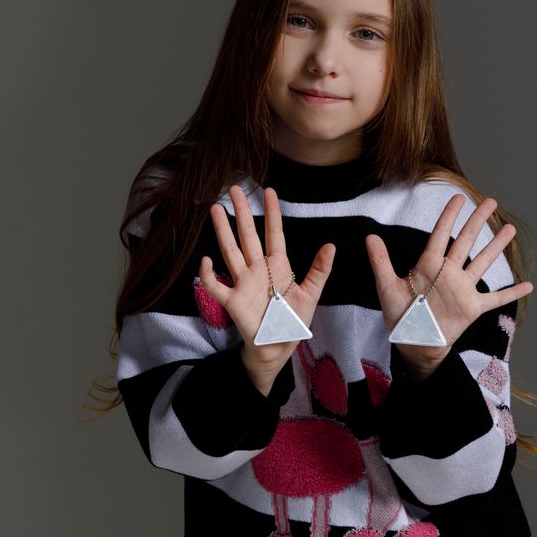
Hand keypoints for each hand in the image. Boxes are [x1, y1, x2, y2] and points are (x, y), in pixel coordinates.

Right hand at [199, 185, 335, 390]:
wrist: (277, 348)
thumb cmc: (292, 322)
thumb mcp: (311, 295)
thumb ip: (319, 271)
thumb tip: (331, 245)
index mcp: (278, 266)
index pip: (274, 233)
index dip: (272, 212)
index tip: (269, 191)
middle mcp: (258, 269)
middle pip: (248, 235)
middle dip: (242, 212)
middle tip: (233, 188)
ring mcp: (243, 283)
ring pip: (230, 251)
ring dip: (223, 231)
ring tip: (216, 209)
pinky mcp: (232, 301)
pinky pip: (216, 285)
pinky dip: (208, 275)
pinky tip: (205, 260)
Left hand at [365, 194, 532, 379]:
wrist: (414, 343)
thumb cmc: (399, 317)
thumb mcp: (387, 288)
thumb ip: (380, 262)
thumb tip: (369, 237)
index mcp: (429, 265)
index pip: (441, 234)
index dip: (449, 215)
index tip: (459, 197)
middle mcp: (449, 273)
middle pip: (467, 241)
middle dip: (479, 221)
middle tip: (491, 201)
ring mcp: (463, 289)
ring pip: (483, 262)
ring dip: (497, 246)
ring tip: (509, 230)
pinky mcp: (473, 307)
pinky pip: (496, 299)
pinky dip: (512, 293)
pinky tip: (528, 285)